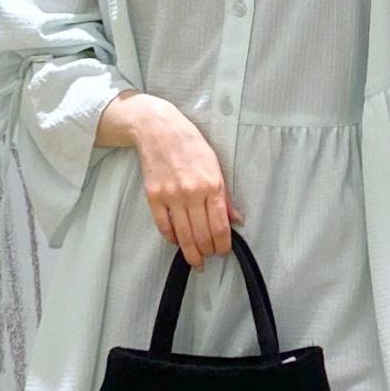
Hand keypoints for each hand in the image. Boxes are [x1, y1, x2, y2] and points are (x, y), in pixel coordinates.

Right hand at [133, 99, 243, 270]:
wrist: (158, 130)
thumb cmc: (190, 145)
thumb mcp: (215, 165)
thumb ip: (224, 196)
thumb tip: (235, 220)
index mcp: (211, 185)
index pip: (220, 225)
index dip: (223, 244)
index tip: (223, 251)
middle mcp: (192, 193)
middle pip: (202, 235)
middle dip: (208, 252)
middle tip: (209, 258)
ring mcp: (171, 196)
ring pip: (183, 236)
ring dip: (191, 253)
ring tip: (196, 260)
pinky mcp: (154, 197)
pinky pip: (164, 227)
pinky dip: (172, 239)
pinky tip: (178, 242)